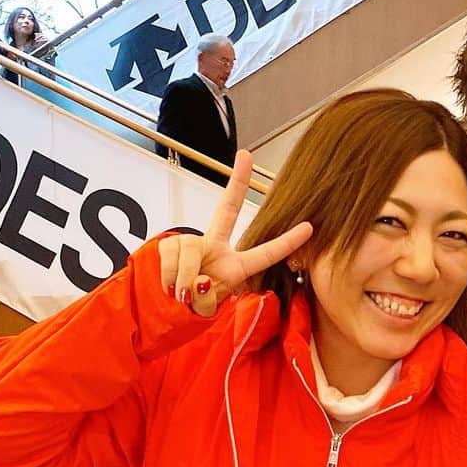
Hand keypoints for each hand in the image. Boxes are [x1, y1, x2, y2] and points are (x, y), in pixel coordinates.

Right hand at [158, 149, 311, 317]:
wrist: (158, 311)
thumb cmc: (186, 310)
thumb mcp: (206, 309)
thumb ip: (207, 296)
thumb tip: (197, 281)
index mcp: (233, 266)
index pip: (264, 253)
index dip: (287, 242)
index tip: (309, 228)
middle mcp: (213, 247)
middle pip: (227, 210)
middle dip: (238, 181)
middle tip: (246, 156)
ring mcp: (190, 242)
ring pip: (192, 252)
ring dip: (185, 280)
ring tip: (180, 293)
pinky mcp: (167, 243)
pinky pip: (173, 257)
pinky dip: (170, 276)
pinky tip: (168, 284)